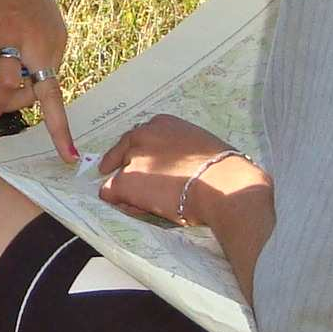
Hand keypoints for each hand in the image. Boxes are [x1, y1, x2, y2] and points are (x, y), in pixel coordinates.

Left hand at [0, 0, 74, 160]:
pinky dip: (35, 76)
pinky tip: (20, 67)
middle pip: (37, 91)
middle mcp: (40, 40)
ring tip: (5, 87)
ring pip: (47, 83)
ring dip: (28, 92)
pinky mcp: (62, 38)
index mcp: (10, 35)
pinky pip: (50, 68)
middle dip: (16, 103)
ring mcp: (56, 40)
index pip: (8, 81)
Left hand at [97, 116, 268, 226]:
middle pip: (124, 153)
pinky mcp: (125, 181)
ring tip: (149, 203)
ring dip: (129, 188)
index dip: (142, 155)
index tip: (145, 166)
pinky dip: (122, 202)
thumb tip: (180, 167)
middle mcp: (143, 134)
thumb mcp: (199, 145)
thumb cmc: (222, 169)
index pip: (141, 138)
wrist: (221, 184)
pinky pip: (110, 192)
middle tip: (145, 187)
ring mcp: (132, 157)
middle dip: (132, 169)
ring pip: (118, 175)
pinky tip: (141, 209)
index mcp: (162, 123)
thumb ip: (181, 150)